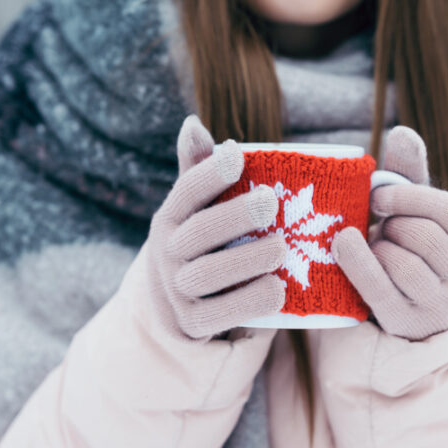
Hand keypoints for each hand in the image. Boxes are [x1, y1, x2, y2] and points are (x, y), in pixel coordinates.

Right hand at [121, 114, 286, 341]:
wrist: (177, 306)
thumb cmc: (203, 241)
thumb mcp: (197, 208)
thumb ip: (198, 169)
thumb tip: (192, 124)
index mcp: (170, 218)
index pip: (185, 192)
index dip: (209, 172)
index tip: (237, 154)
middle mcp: (167, 253)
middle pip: (199, 233)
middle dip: (235, 216)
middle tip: (271, 203)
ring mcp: (178, 291)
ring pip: (209, 275)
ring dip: (247, 260)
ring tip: (280, 248)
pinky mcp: (193, 324)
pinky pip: (220, 314)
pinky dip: (250, 302)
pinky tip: (278, 290)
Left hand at [331, 126, 447, 340]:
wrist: (405, 307)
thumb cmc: (408, 246)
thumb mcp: (414, 212)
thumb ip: (408, 175)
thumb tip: (402, 132)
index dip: (410, 198)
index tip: (377, 195)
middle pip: (424, 236)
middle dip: (392, 225)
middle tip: (377, 226)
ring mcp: (439, 304)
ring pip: (404, 263)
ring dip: (378, 248)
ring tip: (374, 248)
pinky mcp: (406, 321)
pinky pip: (380, 286)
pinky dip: (358, 262)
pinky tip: (341, 244)